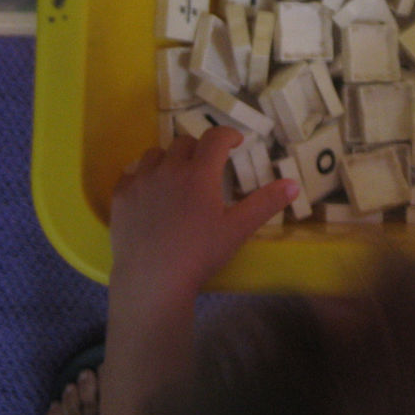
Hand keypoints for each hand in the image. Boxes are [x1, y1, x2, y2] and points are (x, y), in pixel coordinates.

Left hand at [108, 126, 297, 327]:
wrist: (153, 280)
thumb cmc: (200, 254)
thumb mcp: (238, 229)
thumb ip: (266, 203)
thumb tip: (293, 184)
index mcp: (199, 173)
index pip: (215, 138)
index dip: (228, 134)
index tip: (235, 142)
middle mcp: (168, 169)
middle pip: (184, 142)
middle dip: (199, 149)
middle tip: (207, 166)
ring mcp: (140, 181)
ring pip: (155, 153)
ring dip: (169, 159)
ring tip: (176, 176)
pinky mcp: (121, 197)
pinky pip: (131, 174)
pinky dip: (143, 176)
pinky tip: (150, 193)